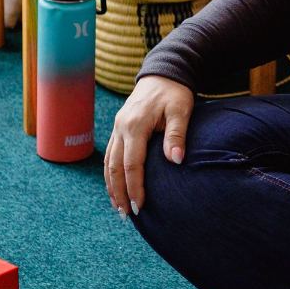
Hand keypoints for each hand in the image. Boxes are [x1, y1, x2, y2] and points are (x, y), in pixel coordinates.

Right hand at [105, 75, 194, 215]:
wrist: (163, 73)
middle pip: (114, 167)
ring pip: (108, 163)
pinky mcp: (119, 129)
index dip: (134, 187)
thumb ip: (177, 135)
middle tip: (126, 215)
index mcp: (135, 125)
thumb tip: (176, 161)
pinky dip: (110, 174)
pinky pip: (109, 156)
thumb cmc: (174, 92)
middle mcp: (121, 128)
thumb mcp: (181, 110)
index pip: (131, 164)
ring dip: (112, 187)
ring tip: (118, 208)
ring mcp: (117, 128)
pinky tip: (115, 188)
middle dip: (119, 193)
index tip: (140, 206)